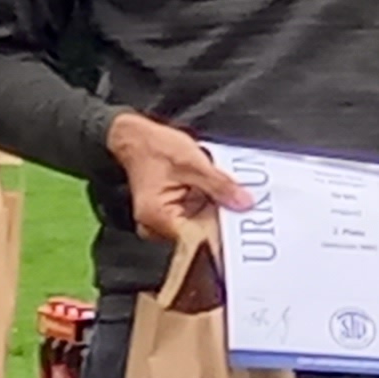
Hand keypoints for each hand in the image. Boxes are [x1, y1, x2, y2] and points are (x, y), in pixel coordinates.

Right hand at [104, 112, 251, 239]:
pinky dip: (207, 206)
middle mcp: (155, 227)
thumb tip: (244, 204)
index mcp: (157, 217)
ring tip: (228, 195)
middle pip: (199, 234)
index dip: (223, 233)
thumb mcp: (193, 163)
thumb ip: (219, 186)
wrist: (134, 138)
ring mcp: (162, 224)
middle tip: (243, 205)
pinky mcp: (169, 216)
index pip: (197, 239)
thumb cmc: (153, 147)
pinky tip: (216, 194)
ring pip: (200, 225)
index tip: (244, 225)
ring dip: (216, 212)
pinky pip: (195, 217)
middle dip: (222, 219)